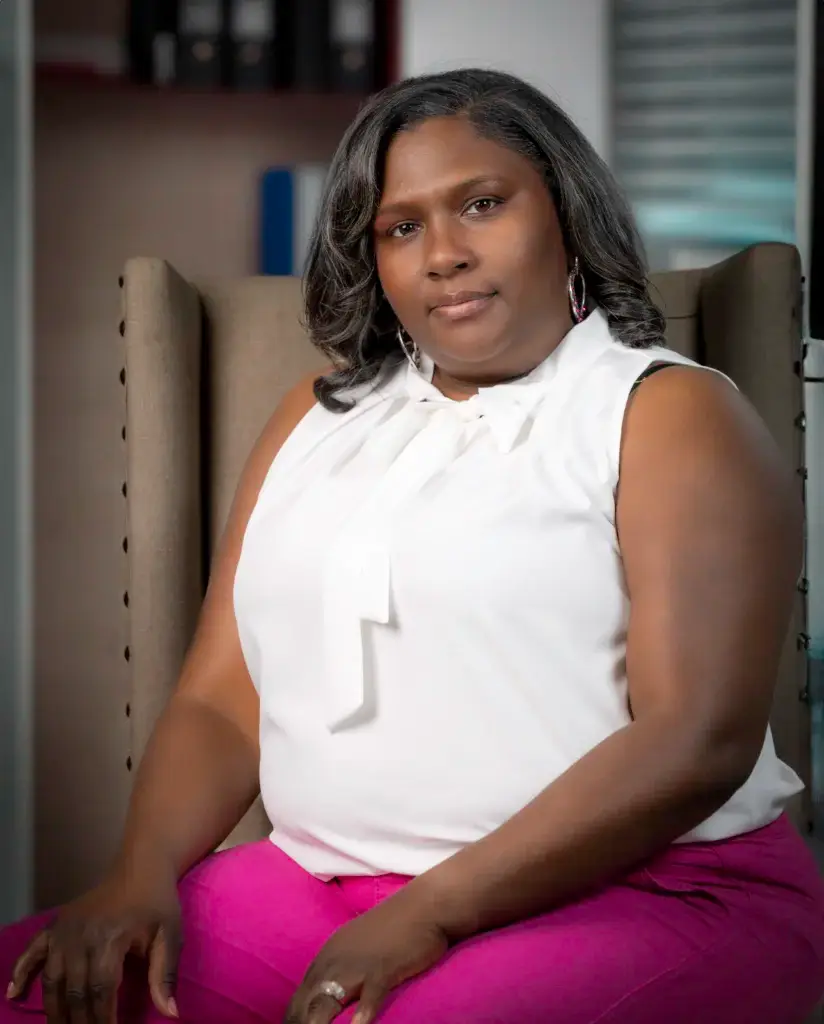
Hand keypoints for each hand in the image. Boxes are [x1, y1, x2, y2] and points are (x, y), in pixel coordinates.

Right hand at [5, 869, 181, 1023]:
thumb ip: (165, 974)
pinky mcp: (55, 925)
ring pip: (52, 980)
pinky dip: (21, 972)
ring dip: (55, 1010)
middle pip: (75, 991)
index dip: (103, 1019)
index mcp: (111, 938)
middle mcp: (81, 935)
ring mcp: (64, 930)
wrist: (140, 867)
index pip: (101, 991)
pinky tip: (14, 994)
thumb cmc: (158, 902)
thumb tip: (170, 1013)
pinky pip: (32, 952)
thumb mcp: (170, 935)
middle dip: (80, 1021)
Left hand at [284, 890, 448, 1023]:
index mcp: (327, 957)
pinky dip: (362, 1015)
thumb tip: (334, 996)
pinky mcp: (383, 968)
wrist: (425, 904)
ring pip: (326, 1003)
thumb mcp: (358, 947)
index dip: (294, 1020)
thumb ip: (343, 970)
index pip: (298, 999)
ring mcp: (357, 965)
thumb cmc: (395, 928)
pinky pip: (368, 997)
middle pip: (305, 1005)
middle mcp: (334, 961)